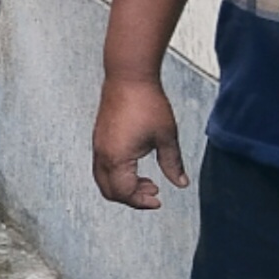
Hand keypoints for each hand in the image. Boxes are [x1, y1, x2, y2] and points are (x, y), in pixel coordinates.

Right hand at [91, 73, 184, 209]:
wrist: (128, 76)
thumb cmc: (147, 103)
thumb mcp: (166, 137)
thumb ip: (173, 164)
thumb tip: (181, 183)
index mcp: (117, 158)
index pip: (125, 193)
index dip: (142, 201)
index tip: (158, 200)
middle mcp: (102, 155)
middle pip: (110, 191)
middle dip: (131, 197)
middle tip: (153, 193)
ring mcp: (98, 146)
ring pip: (103, 180)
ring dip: (123, 186)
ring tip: (147, 181)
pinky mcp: (99, 138)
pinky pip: (102, 167)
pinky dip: (117, 174)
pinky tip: (135, 165)